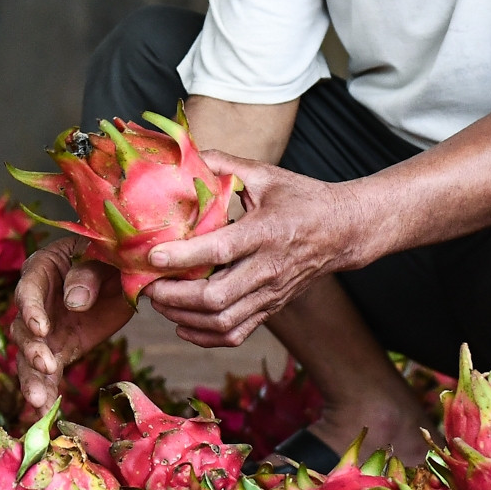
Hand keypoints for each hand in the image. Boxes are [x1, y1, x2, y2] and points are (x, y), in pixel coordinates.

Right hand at [8, 236, 132, 410]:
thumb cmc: (112, 255)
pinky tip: (44, 413)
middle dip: (32, 349)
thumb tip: (74, 301)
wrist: (126, 274)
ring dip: (33, 378)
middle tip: (46, 366)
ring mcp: (45, 329)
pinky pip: (47, 374)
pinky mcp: (59, 350)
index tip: (42, 329)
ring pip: (30, 356)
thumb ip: (88, 273)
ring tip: (39, 402)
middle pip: (24, 327)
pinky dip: (46, 391)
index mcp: (43, 268)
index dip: (32, 310)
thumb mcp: (105, 256)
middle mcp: (36, 302)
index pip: (29, 290)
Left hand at [145, 150, 367, 347]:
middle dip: (174, 296)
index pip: (220, 250)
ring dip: (183, 317)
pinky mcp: (272, 308)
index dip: (183, 256)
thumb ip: (224, 164)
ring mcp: (271, 293)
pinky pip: (236, 334)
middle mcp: (268, 269)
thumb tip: (186, 154)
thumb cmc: (303, 199)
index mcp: (265, 232)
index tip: (152, 255)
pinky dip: (205, 335)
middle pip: (216, 298)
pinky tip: (183, 324)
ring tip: (158, 302)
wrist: (344, 231)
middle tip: (146, 284)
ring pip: (222, 321)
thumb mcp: (266, 175)